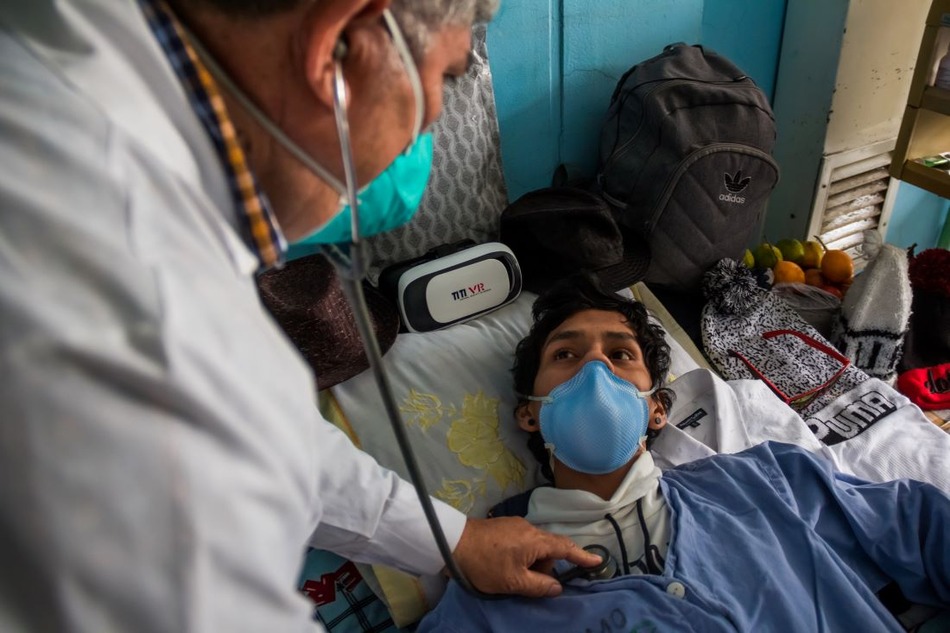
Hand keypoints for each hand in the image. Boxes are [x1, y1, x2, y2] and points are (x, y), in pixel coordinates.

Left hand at [450, 517, 602, 597]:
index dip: (582, 556)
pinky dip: (521, 556)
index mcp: (535, 540)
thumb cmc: (485, 564)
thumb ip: (540, 586)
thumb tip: (558, 587)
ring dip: (530, 564)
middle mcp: (529, 528)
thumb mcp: (514, 582)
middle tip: (527, 584)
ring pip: (534, 547)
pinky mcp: (504, 526)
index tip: (598, 560)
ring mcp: (515, 525)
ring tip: (510, 576)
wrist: (452, 543)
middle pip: (549, 550)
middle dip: (544, 568)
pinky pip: (522, 543)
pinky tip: (504, 566)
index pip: (565, 547)